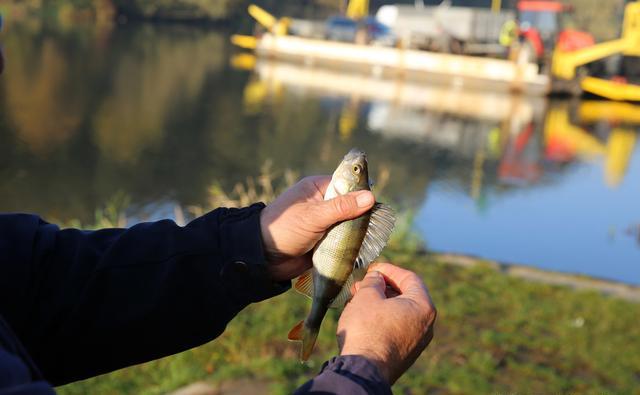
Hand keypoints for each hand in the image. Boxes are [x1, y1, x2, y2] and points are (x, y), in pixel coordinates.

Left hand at [260, 176, 374, 281]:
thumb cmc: (284, 228)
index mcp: (317, 188)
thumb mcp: (314, 216)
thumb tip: (371, 197)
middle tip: (377, 226)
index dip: (362, 193)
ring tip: (373, 240)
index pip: (347, 184)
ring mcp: (324, 222)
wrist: (263, 258)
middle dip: (363, 216)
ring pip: (349, 224)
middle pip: (351, 205)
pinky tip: (363, 249)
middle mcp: (322, 203)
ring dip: (358, 232)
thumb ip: (341, 208)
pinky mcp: (325, 240)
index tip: (378, 205)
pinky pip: (343, 240)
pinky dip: (351, 245)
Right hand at [337, 263, 436, 384]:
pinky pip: (396, 327)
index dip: (389, 269)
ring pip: (400, 312)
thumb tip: (376, 278)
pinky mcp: (405, 353)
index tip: (373, 268)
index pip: (410, 278)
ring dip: (380, 302)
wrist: (364, 370)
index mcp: (423, 306)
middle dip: (383, 286)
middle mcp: (426, 324)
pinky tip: (363, 316)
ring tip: (358, 299)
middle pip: (406, 295)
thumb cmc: (366, 330)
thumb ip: (373, 281)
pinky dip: (382, 318)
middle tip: (363, 283)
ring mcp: (417, 341)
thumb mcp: (366, 296)